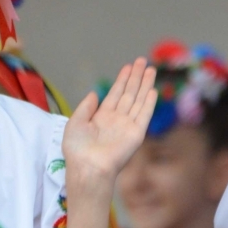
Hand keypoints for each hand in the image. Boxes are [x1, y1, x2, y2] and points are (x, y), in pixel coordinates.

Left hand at [64, 58, 156, 189]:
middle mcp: (116, 120)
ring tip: (151, 69)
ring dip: (145, 85)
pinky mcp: (136, 134)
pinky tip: (153, 90)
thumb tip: (93, 94)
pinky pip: (144, 115)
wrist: (87, 167)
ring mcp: (127, 126)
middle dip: (136, 77)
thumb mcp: (75, 123)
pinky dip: (149, 103)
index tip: (128, 67)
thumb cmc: (77, 149)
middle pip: (129, 94)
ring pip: (138, 100)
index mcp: (101, 118)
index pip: (115, 94)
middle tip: (143, 61)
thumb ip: (85, 107)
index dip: (122, 80)